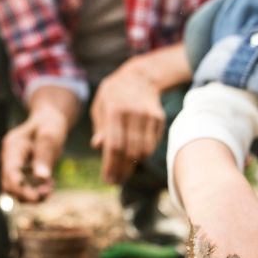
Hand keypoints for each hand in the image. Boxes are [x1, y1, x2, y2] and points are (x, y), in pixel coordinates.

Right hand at [0, 96, 73, 202]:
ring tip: (50, 188)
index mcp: (13, 147)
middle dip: (27, 194)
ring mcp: (12, 165)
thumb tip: (42, 178)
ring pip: (15, 189)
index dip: (20, 188)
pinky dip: (35, 190)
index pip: (10, 172)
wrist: (48, 119)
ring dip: (31, 194)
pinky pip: (22, 187)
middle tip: (48, 192)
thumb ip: (44, 157)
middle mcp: (8, 158)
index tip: (37, 197)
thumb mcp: (50, 137)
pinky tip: (50, 184)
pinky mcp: (19, 171)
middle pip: (9, 185)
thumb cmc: (49, 125)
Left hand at [90, 64, 164, 184]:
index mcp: (114, 110)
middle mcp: (133, 113)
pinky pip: (152, 144)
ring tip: (124, 172)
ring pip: (143, 151)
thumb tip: (98, 146)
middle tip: (116, 181)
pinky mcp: (159, 119)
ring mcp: (148, 116)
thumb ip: (100, 127)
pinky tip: (134, 158)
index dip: (111, 165)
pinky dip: (143, 155)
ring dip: (133, 165)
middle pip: (130, 152)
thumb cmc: (113, 95)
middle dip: (122, 170)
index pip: (114, 145)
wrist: (140, 76)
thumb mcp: (100, 106)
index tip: (108, 179)